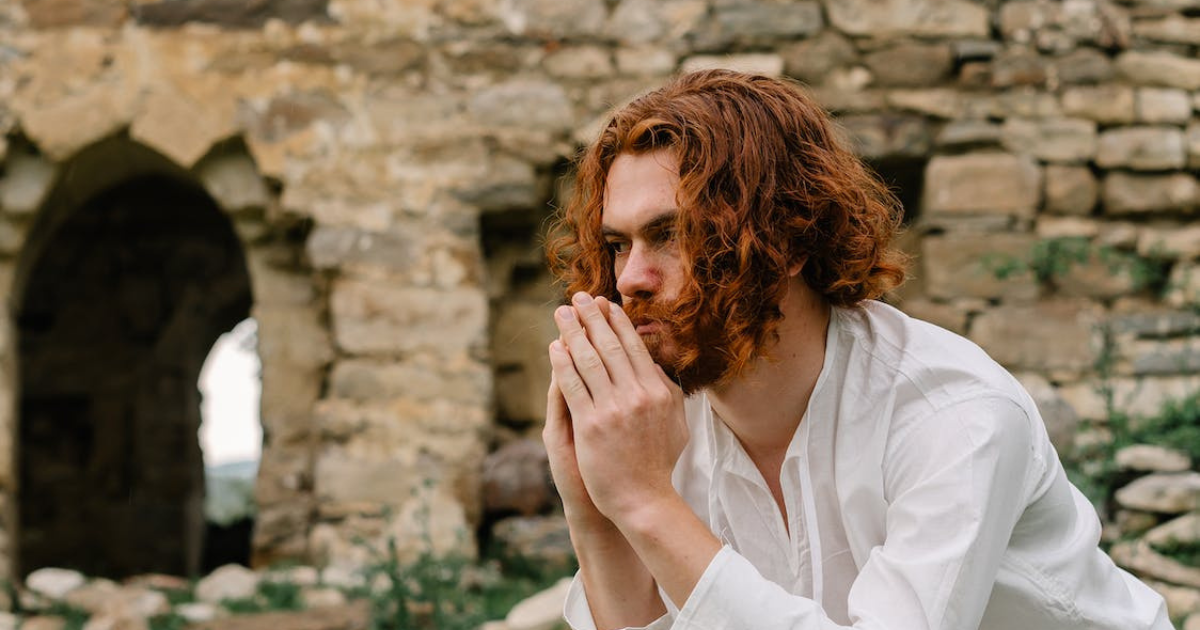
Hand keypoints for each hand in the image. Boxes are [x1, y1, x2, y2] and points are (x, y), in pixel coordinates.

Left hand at [549, 292, 688, 528]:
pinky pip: (573, 386)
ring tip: (561, 314)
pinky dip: (562, 364)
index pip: (634, 347)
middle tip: (579, 298)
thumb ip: (668, 393)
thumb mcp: (676, 425)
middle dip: (592, 318)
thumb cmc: (659, 465)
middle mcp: (637, 395)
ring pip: (589, 360)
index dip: (617, 322)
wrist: (644, 501)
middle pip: (610, 346)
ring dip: (573, 332)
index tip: (606, 304)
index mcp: (657, 392)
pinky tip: (554, 348)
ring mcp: (613, 410)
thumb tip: (656, 367)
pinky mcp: (590, 425)